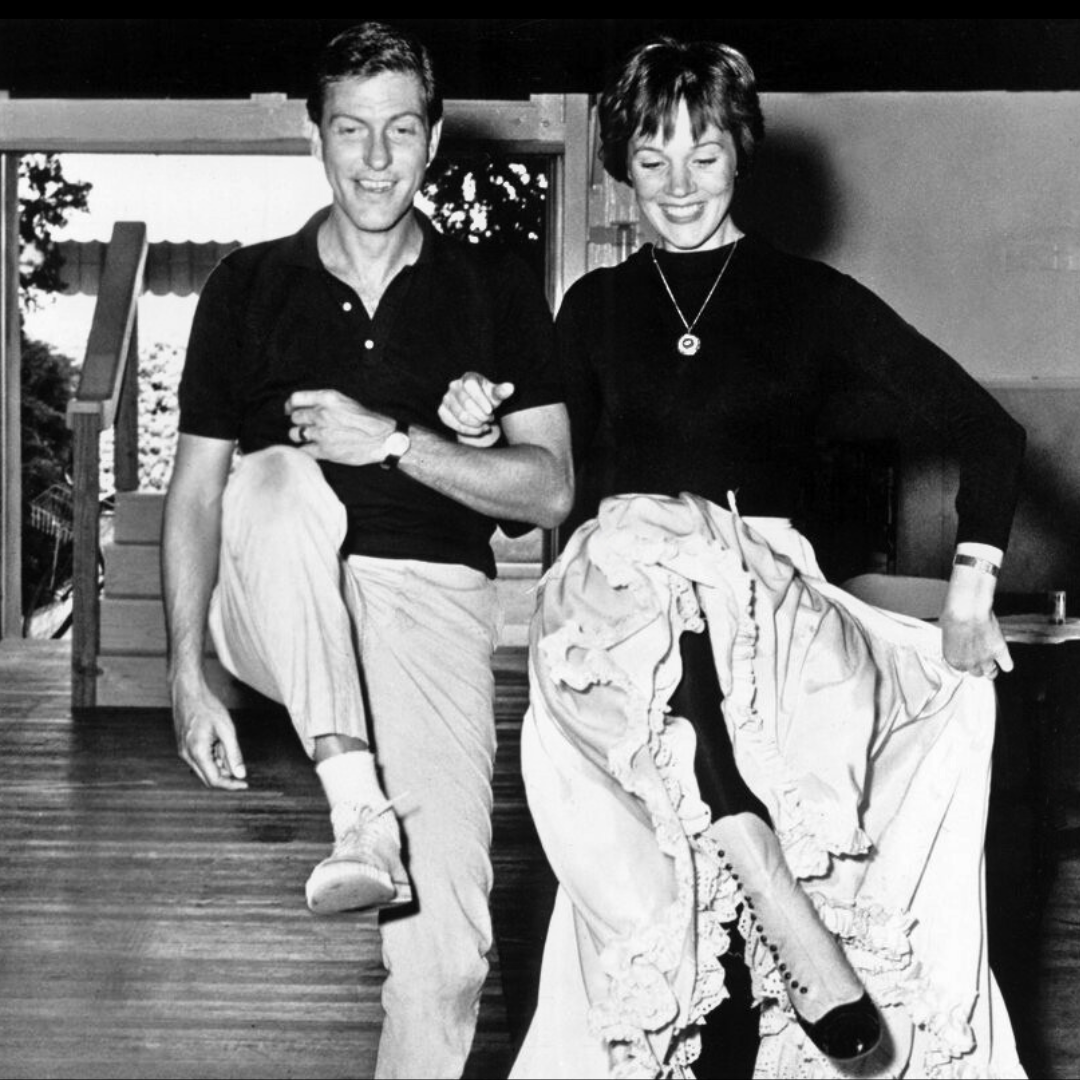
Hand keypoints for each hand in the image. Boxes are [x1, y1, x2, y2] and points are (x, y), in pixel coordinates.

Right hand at [171, 676, 247, 790]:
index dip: (231, 785)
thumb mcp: (226, 730)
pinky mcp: (184, 746)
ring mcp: (183, 751)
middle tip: (239, 761)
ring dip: (219, 762)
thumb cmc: (207, 707)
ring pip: (204, 768)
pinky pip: (199, 759)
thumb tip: (241, 774)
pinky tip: (218, 741)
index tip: (245, 784)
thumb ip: (233, 753)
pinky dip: (212, 756)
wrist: (187, 691)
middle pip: (208, 778)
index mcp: (197, 753)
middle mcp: (187, 756)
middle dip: (226, 774)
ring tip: (224, 741)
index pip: (214, 780)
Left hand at [286, 389, 394, 465]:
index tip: (291, 410)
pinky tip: (311, 450)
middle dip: (299, 422)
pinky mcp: (324, 451)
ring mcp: (321, 433)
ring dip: (299, 436)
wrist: (383, 439)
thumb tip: (308, 407)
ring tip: (309, 438)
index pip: (295, 399)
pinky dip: (304, 451)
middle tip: (306, 426)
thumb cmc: (368, 420)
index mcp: (327, 399)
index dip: (291, 405)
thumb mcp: (346, 402)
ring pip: (295, 434)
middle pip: (295, 417)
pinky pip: (303, 451)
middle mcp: (322, 414)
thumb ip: (326, 403)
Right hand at [438, 372, 514, 447]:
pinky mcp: (442, 412)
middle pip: (467, 404)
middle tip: (490, 419)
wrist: (477, 407)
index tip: (490, 411)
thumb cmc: (487, 398)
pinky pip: (455, 424)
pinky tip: (479, 429)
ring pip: (461, 416)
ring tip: (486, 424)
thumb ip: (501, 392)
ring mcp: (446, 399)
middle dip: (481, 415)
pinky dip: (470, 431)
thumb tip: (511, 387)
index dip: (481, 400)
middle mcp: (454, 386)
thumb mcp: (496, 395)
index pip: (471, 386)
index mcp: (468, 378)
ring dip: (477, 424)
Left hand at [939, 608, 1012, 678]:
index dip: (965, 663)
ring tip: (993, 664)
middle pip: (976, 673)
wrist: (968, 610)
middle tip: (980, 659)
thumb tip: (957, 639)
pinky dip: (1007, 663)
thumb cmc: (954, 616)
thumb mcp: (946, 631)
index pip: (960, 669)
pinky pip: (1008, 666)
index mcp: (953, 659)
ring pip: (991, 673)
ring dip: (992, 668)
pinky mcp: (1000, 652)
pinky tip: (1005, 660)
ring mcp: (985, 659)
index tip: (967, 658)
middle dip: (977, 667)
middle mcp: (969, 663)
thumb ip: (953, 641)